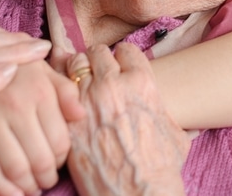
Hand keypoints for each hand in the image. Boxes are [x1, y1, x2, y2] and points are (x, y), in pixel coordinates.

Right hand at [0, 59, 84, 194]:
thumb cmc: (15, 68)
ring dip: (27, 186)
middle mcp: (15, 107)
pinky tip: (12, 191)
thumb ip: (67, 92)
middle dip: (47, 177)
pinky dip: (2, 188)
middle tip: (47, 181)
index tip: (58, 163)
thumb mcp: (44, 71)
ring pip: (15, 168)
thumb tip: (81, 116)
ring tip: (32, 187)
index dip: (62, 159)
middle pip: (40, 159)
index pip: (60, 141)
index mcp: (40, 92)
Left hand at [67, 44, 189, 195]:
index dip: (123, 58)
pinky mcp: (68, 121)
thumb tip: (159, 105)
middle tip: (97, 73)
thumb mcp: (174, 129)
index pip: (126, 50)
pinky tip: (63, 97)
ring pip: (74, 65)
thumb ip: (161, 106)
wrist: (138, 194)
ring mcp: (87, 101)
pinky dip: (60, 91)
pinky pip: (57, 91)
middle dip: (98, 61)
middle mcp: (113, 85)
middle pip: (98, 52)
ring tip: (79, 83)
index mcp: (142, 82)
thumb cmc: (161, 167)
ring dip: (77, 72)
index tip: (121, 66)